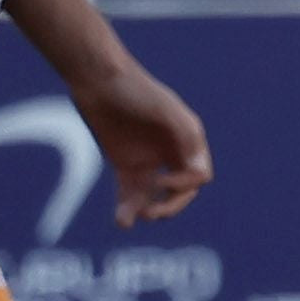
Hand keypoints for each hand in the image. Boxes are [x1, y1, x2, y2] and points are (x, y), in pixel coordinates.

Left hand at [73, 60, 212, 225]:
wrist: (97, 79)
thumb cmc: (135, 89)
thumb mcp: (165, 109)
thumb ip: (187, 136)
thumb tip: (202, 175)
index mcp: (188, 140)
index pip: (198, 176)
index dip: (184, 186)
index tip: (161, 182)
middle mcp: (171, 152)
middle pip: (181, 193)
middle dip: (169, 206)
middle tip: (151, 214)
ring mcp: (148, 160)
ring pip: (154, 198)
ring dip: (148, 211)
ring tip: (134, 217)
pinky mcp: (124, 164)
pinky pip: (131, 193)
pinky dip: (127, 209)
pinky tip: (122, 221)